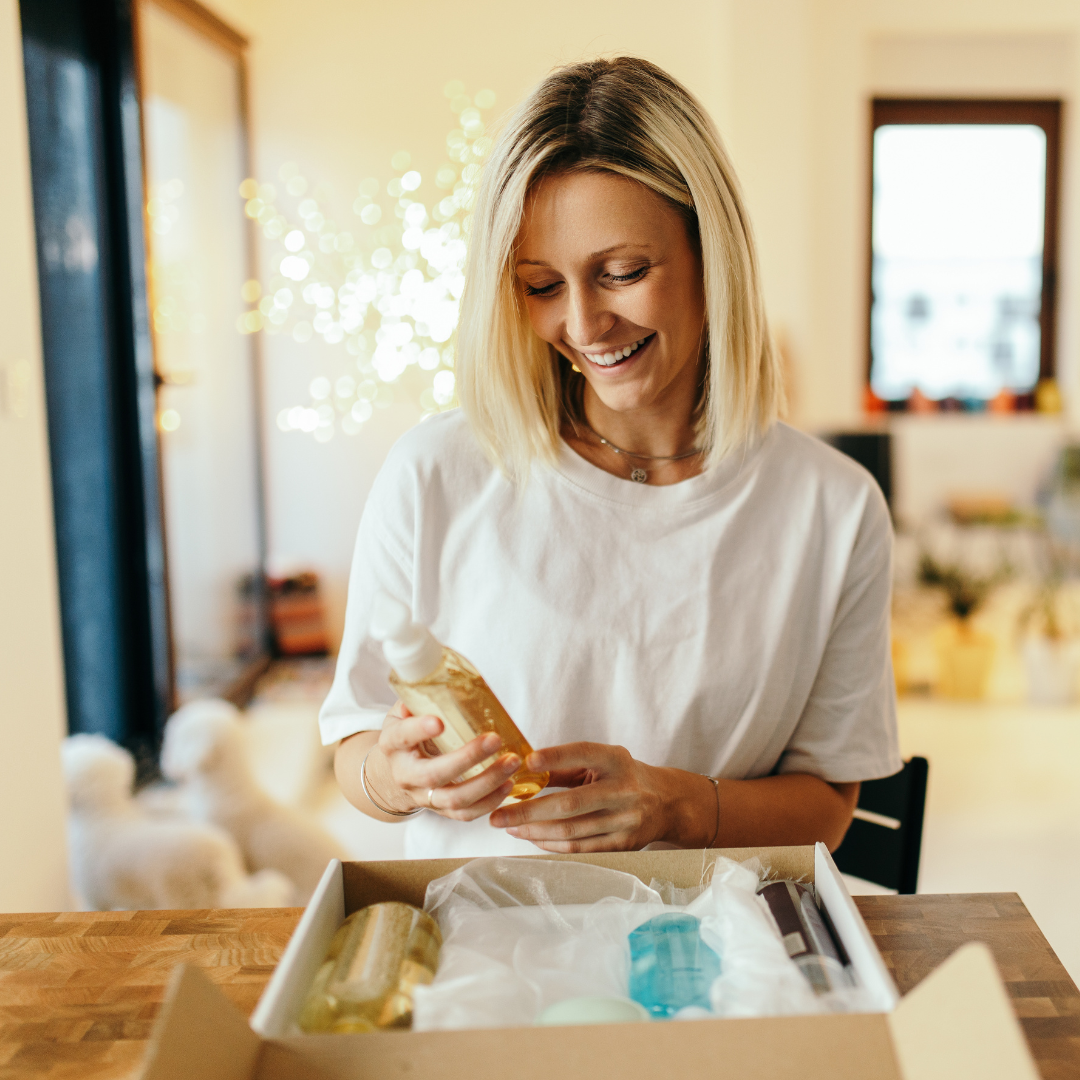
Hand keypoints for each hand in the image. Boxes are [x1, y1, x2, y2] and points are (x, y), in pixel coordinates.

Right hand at [374, 702, 521, 820]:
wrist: (396, 772)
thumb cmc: (407, 734)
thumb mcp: (404, 713)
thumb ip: (419, 697)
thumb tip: (439, 677)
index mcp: (393, 745)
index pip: (402, 737)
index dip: (419, 730)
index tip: (439, 722)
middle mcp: (405, 775)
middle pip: (434, 774)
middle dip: (467, 758)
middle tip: (495, 740)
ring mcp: (424, 797)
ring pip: (454, 799)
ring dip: (487, 783)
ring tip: (511, 763)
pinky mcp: (441, 811)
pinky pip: (466, 815)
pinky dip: (490, 803)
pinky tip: (509, 784)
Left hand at [488, 742, 676, 851]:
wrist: (667, 803)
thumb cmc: (625, 776)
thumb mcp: (603, 761)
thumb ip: (566, 767)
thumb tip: (524, 771)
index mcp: (617, 761)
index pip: (584, 753)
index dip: (556, 757)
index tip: (526, 760)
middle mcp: (624, 790)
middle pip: (570, 804)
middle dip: (529, 811)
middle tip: (498, 815)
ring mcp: (625, 820)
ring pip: (571, 831)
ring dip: (535, 831)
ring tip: (509, 827)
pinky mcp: (623, 845)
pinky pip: (581, 848)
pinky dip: (552, 845)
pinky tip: (532, 838)